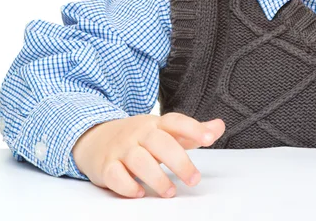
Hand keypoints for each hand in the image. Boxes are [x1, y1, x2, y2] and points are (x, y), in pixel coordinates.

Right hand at [72, 113, 225, 197]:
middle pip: (160, 143)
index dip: (193, 128)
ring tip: (171, 192)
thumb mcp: (165, 131)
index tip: (209, 139)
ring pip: (139, 160)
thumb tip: (219, 126)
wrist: (96, 138)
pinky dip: (127, 186)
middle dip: (179, 161)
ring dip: (156, 178)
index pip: (176, 121)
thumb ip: (192, 132)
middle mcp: (139, 134)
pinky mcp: (106, 166)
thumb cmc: (139, 138)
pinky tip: (139, 193)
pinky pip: (115, 175)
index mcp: (156, 124)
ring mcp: (121, 149)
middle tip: (194, 179)